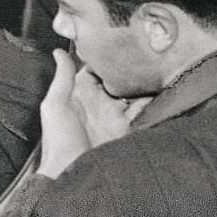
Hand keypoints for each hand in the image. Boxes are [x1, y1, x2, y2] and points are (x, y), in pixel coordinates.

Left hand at [37, 51, 150, 177]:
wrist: (70, 177)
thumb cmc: (58, 142)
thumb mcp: (55, 106)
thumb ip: (62, 79)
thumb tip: (59, 51)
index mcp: (82, 94)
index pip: (97, 69)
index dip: (107, 55)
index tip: (120, 38)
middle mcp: (100, 103)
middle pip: (119, 79)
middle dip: (131, 66)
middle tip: (146, 48)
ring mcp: (115, 116)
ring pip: (134, 93)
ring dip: (144, 82)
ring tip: (158, 65)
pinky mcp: (127, 130)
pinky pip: (143, 113)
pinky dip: (153, 103)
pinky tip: (162, 90)